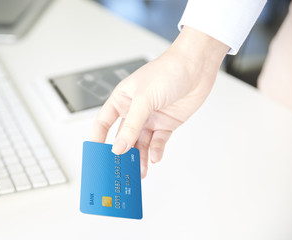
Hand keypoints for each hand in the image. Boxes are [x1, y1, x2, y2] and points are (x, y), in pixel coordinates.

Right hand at [90, 26, 228, 177]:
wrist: (196, 67)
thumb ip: (131, 125)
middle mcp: (135, 110)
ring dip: (140, 157)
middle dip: (122, 153)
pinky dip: (156, 150)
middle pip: (124, 137)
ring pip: (141, 143)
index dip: (98, 138)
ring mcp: (151, 118)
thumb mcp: (144, 99)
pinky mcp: (166, 124)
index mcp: (122, 100)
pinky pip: (158, 141)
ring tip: (139, 171)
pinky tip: (155, 157)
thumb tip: (119, 146)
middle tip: (119, 168)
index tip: (95, 154)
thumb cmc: (168, 70)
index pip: (104, 122)